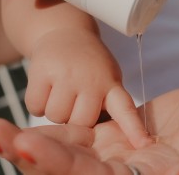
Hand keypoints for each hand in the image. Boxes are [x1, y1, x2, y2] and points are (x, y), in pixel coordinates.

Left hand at [0, 78, 178, 173]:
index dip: (60, 168)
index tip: (27, 149)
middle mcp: (130, 172)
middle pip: (72, 167)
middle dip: (35, 156)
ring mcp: (125, 151)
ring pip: (74, 149)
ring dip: (39, 141)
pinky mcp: (125, 130)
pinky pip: (87, 130)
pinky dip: (62, 127)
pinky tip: (37, 120)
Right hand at [25, 27, 149, 147]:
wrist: (66, 32)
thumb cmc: (89, 62)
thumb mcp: (107, 76)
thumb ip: (106, 101)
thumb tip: (96, 133)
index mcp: (111, 83)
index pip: (125, 109)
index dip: (133, 129)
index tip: (143, 144)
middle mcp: (91, 79)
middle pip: (81, 123)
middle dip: (75, 116)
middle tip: (75, 97)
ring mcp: (66, 74)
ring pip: (56, 116)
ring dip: (55, 109)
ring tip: (61, 89)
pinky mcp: (42, 71)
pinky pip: (35, 106)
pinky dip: (38, 101)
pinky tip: (46, 85)